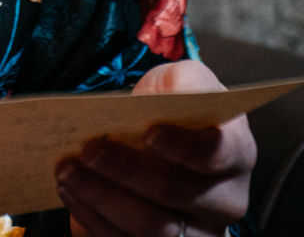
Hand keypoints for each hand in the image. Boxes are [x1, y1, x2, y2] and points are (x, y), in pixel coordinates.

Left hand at [54, 60, 255, 236]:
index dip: (183, 146)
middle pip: (176, 195)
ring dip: (103, 201)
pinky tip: (71, 195)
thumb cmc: (178, 107)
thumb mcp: (184, 81)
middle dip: (126, 172)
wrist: (171, 134)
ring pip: (151, 230)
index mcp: (236, 153)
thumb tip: (168, 97)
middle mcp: (225, 201)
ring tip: (68, 172)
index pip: (215, 153)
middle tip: (87, 149)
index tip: (148, 132)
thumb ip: (182, 84)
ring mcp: (196, 233)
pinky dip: (94, 223)